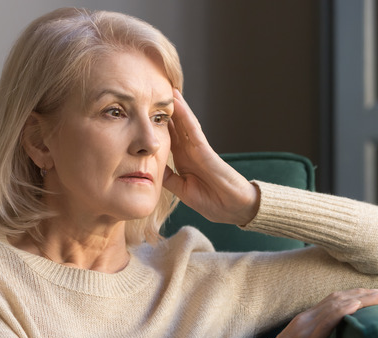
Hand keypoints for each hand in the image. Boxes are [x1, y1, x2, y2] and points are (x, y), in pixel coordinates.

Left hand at [162, 90, 258, 225]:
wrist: (234, 209)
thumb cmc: (213, 202)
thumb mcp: (183, 190)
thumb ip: (169, 178)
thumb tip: (151, 168)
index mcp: (184, 161)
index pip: (168, 138)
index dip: (156, 125)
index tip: (142, 113)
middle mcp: (190, 151)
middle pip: (175, 126)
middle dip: (164, 111)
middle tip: (150, 92)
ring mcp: (198, 149)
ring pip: (183, 123)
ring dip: (175, 106)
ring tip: (164, 88)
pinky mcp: (206, 151)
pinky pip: (193, 130)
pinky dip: (185, 115)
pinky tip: (177, 102)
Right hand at [255, 288, 377, 337]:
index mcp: (305, 319)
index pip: (335, 300)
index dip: (357, 295)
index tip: (376, 295)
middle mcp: (307, 318)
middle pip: (339, 297)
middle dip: (365, 294)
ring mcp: (306, 327)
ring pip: (337, 304)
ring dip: (362, 298)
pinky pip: (327, 321)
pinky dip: (343, 310)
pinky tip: (358, 305)